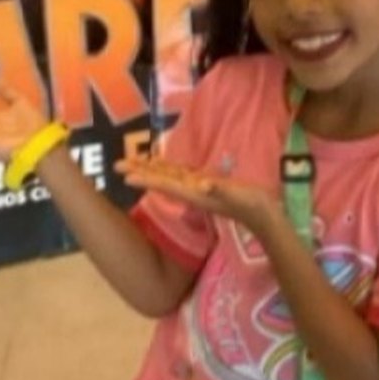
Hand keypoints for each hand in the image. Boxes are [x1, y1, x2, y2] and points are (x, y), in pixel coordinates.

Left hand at [116, 156, 282, 233]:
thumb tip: (203, 184)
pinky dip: (166, 169)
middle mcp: (191, 191)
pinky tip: (160, 165)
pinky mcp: (205, 185)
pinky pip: (179, 175)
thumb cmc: (250, 204)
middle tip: (116, 165)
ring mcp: (197, 188)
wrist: (262, 216)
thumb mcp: (236, 195)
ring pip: (167, 176)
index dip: (145, 179)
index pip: (165, 185)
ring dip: (148, 169)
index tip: (125, 177)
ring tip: (131, 163)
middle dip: (139, 172)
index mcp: (194, 193)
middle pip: (160, 179)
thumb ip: (220, 190)